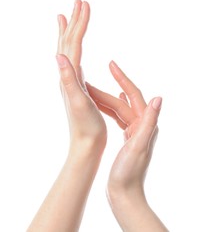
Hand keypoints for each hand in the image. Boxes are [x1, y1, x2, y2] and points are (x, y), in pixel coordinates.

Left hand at [56, 0, 106, 154]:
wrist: (86, 144)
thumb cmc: (86, 127)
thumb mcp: (79, 102)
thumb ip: (68, 79)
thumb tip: (58, 55)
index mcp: (69, 76)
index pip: (73, 43)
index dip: (79, 23)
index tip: (84, 4)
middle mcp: (67, 76)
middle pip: (68, 43)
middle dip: (74, 21)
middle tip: (78, 2)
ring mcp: (71, 81)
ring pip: (69, 51)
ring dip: (71, 33)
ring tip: (68, 19)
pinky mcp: (78, 87)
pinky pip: (74, 62)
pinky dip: (74, 50)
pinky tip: (74, 51)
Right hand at [86, 61, 161, 194]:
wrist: (124, 193)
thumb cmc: (129, 173)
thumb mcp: (139, 146)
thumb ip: (149, 122)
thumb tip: (158, 98)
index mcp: (145, 124)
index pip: (133, 95)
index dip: (122, 78)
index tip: (111, 64)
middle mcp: (142, 125)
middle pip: (122, 102)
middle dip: (105, 92)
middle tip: (87, 83)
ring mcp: (134, 131)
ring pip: (118, 110)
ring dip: (105, 100)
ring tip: (90, 90)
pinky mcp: (127, 138)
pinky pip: (119, 118)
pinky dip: (112, 109)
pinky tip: (110, 103)